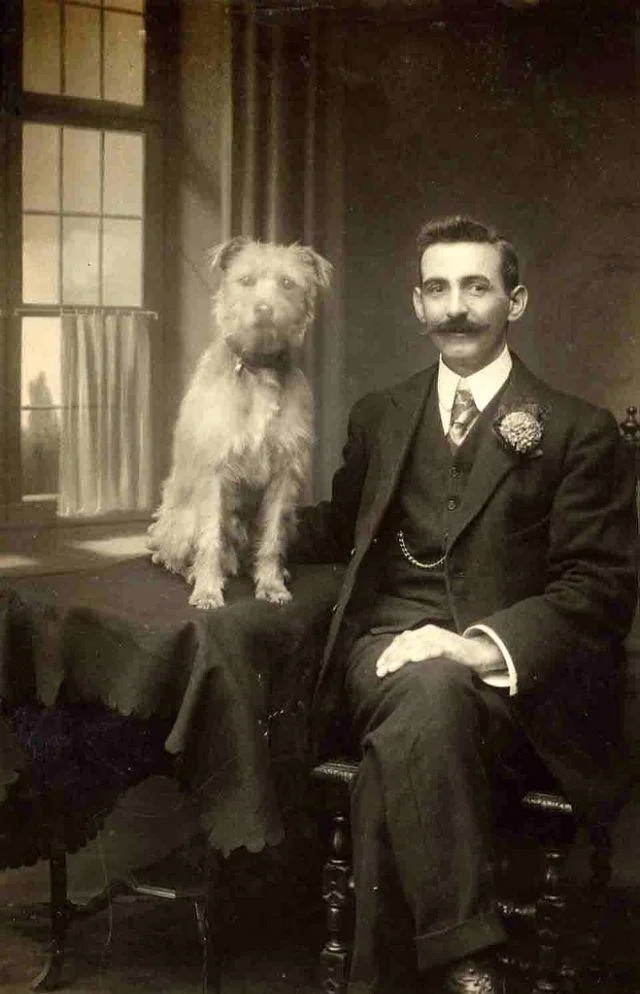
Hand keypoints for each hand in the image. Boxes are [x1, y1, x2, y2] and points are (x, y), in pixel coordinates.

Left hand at [375, 625, 505, 678]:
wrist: (478, 653)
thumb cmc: (453, 655)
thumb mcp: (431, 652)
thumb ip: (417, 653)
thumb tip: (397, 664)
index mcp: (422, 632)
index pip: (400, 641)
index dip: (388, 654)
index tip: (378, 667)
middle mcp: (428, 632)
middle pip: (403, 643)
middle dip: (390, 658)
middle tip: (380, 672)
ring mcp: (438, 637)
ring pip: (415, 646)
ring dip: (401, 658)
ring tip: (391, 669)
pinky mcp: (449, 645)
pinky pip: (433, 649)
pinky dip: (422, 653)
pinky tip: (413, 659)